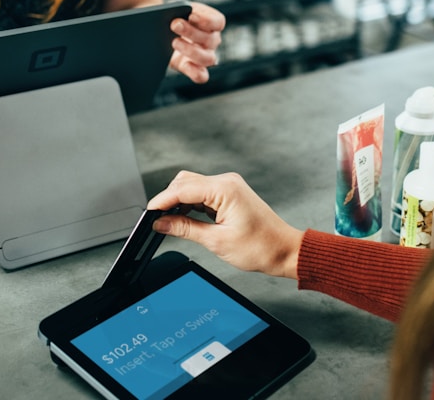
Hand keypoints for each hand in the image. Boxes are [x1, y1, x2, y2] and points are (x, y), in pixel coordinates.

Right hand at [147, 170, 303, 278]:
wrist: (284, 250)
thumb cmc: (260, 247)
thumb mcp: (217, 241)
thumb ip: (185, 229)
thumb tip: (161, 223)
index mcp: (225, 189)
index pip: (183, 189)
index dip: (162, 201)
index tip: (148, 213)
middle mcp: (226, 182)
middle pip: (185, 182)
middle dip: (168, 199)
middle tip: (157, 220)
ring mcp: (228, 186)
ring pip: (192, 186)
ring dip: (179, 202)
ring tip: (170, 222)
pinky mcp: (229, 193)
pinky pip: (202, 193)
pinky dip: (190, 204)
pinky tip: (185, 219)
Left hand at [169, 2, 224, 83]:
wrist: (161, 33)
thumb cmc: (173, 17)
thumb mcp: (176, 9)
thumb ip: (178, 10)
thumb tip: (173, 16)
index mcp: (211, 23)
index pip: (218, 22)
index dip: (207, 20)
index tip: (191, 15)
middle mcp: (212, 40)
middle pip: (210, 39)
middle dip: (191, 32)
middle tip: (174, 25)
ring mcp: (205, 56)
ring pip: (208, 59)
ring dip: (191, 50)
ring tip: (174, 42)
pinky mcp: (194, 69)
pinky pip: (202, 76)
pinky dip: (195, 72)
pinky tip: (185, 64)